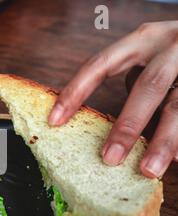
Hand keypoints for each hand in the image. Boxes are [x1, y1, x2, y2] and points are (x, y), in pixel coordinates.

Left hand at [48, 21, 177, 177]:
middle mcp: (169, 48)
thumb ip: (134, 82)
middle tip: (109, 158)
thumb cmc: (174, 53)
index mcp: (142, 40)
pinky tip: (177, 158)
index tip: (54, 120)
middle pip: (148, 87)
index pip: (100, 64)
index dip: (76, 91)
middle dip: (128, 126)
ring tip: (149, 170)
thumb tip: (105, 128)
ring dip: (164, 140)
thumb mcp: (149, 56)